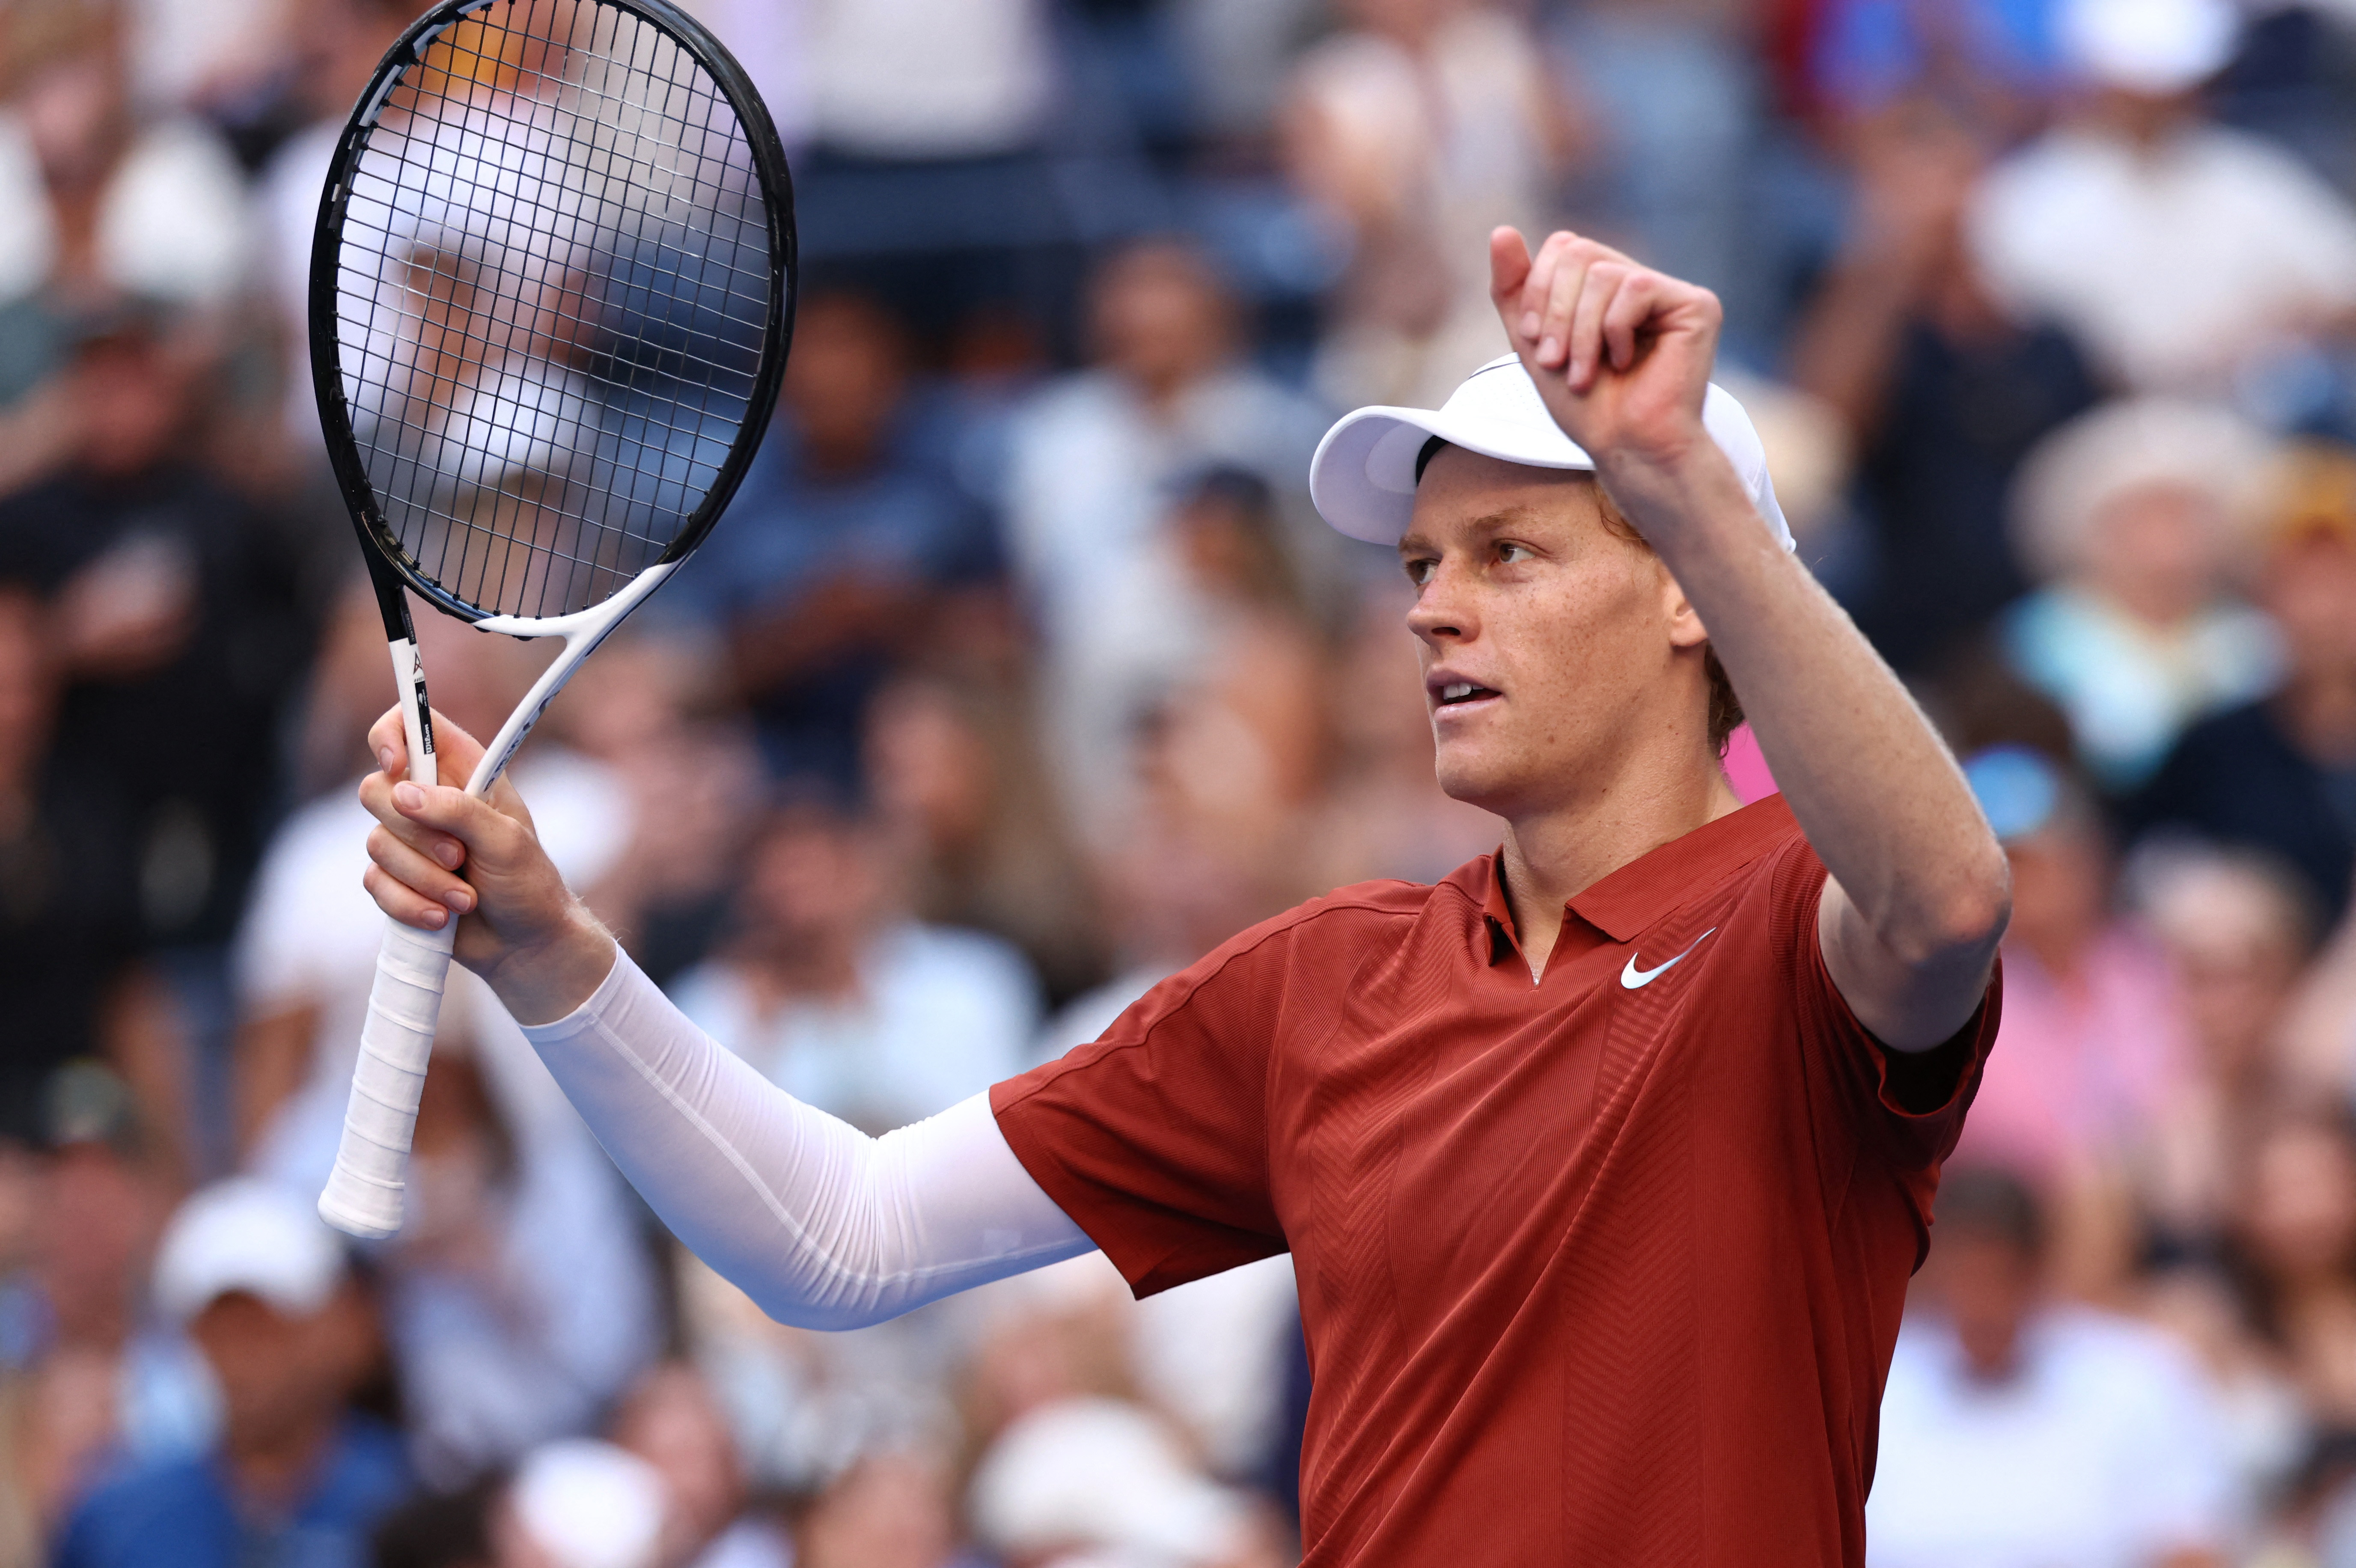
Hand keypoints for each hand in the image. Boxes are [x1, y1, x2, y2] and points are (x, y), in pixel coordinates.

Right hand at [359, 707, 615, 1022]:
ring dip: (423, 879)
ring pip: (377, 844)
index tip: (397, 764)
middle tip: (459, 857)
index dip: (392, 734)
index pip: (411, 725)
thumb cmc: (528, 884)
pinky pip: (374, 883)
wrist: (526, 945)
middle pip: (377, 789)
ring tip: (465, 899)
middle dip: (415, 832)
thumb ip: (459, 811)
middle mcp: (430, 799)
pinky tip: (442, 919)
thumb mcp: (506, 842)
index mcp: (463, 771)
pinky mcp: (397, 879)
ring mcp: (410, 841)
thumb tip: (403, 793)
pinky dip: (409, 904)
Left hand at [1488, 227, 1721, 483]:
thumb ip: (1516, 289)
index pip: (1564, 246)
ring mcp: (1669, 291)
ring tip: (1583, 374)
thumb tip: (1501, 230)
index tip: (1532, 341)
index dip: (1538, 289)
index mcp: (1604, 288)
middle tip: (1554, 361)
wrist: (1624, 447)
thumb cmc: (1585, 406)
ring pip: (1604, 273)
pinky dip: (1615, 330)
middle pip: (1579, 251)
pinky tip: (1626, 362)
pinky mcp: (1697, 304)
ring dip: (1580, 331)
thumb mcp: (1533, 343)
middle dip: (1555, 311)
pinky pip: (1636, 286)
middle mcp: (1638, 281)